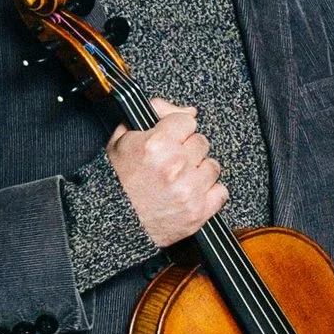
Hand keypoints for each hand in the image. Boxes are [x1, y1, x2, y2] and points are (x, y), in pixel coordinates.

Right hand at [107, 99, 226, 248]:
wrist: (112, 224)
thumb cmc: (115, 184)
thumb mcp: (122, 141)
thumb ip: (154, 115)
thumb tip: (188, 109)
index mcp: (156, 144)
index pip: (187, 120)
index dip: (177, 130)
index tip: (170, 139)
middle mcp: (176, 165)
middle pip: (201, 142)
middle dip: (187, 150)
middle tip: (171, 162)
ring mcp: (189, 190)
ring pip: (213, 166)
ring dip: (199, 171)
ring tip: (179, 179)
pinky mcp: (198, 211)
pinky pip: (221, 192)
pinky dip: (209, 193)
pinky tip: (190, 193)